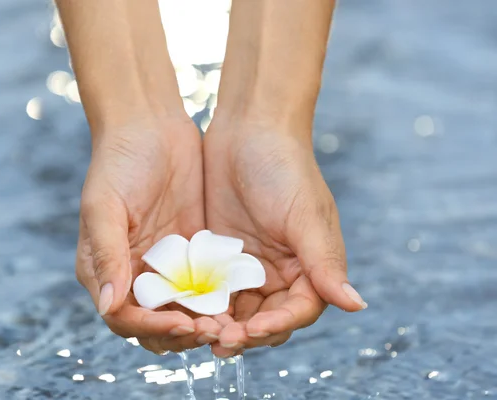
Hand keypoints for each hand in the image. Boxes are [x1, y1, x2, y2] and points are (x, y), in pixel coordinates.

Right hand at [75, 118, 221, 353]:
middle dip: (181, 332)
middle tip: (212, 331)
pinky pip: (204, 285)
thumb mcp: (105, 207)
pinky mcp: (191, 253)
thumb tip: (109, 305)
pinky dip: (217, 298)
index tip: (182, 323)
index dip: (151, 326)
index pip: (124, 317)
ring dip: (202, 321)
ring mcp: (165, 265)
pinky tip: (239, 300)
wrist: (150, 127)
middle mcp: (134, 274)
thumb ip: (107, 255)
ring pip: (183, 309)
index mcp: (106, 269)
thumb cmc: (117, 163)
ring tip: (229, 325)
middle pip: (155, 322)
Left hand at [203, 119, 366, 356]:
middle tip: (219, 340)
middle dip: (245, 333)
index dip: (277, 326)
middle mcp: (281, 271)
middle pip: (265, 318)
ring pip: (237, 309)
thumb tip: (357, 305)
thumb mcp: (305, 215)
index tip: (252, 330)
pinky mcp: (220, 255)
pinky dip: (203, 302)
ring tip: (199, 331)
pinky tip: (185, 309)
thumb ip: (325, 263)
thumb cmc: (284, 167)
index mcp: (309, 266)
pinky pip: (212, 289)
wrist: (248, 129)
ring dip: (221, 323)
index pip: (298, 310)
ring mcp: (248, 265)